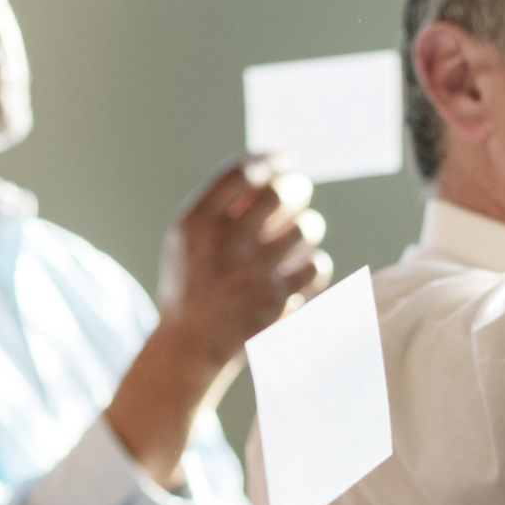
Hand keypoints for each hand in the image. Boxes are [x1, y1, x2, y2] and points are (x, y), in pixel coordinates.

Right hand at [154, 155, 330, 370]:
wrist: (188, 344)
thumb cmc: (192, 281)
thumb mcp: (186, 239)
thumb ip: (220, 204)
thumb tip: (273, 165)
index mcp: (194, 225)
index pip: (240, 173)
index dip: (269, 159)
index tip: (283, 161)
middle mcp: (220, 247)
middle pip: (280, 193)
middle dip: (297, 186)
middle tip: (298, 191)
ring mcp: (250, 276)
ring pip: (307, 227)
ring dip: (308, 227)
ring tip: (298, 235)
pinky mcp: (275, 302)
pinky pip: (317, 265)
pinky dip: (312, 265)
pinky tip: (299, 269)